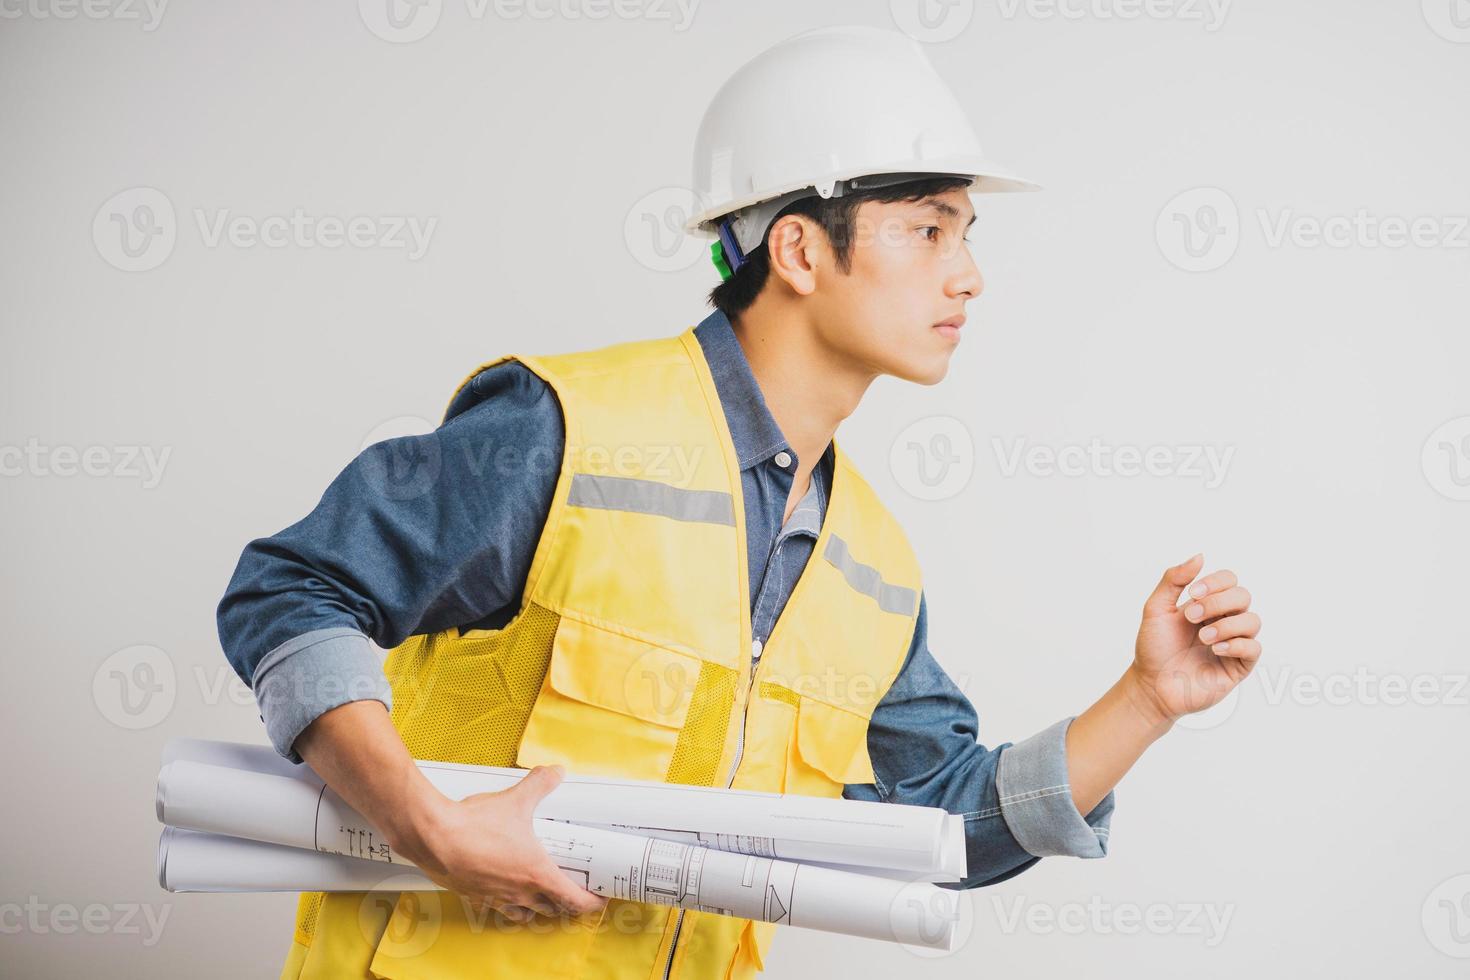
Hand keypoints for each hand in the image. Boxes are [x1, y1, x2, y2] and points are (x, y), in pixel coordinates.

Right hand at [392, 764, 607, 923]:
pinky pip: (495, 907)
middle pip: (551, 911)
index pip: (573, 900)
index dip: (589, 902)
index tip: (597, 898)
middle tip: (571, 892)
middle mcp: (518, 893)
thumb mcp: (516, 799)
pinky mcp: (473, 896)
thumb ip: (539, 784)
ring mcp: (494, 898)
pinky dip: (504, 903)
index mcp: (536, 875)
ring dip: (535, 909)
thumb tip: (556, 772)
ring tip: (539, 896)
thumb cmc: (475, 826)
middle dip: (564, 904)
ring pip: (523, 915)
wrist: (432, 837)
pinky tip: (501, 889)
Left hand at [1129, 553, 1262, 723]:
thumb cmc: (1153, 648)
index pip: (1229, 580)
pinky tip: (1215, 649)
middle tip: (1191, 617)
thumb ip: (1174, 580)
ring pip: (1253, 620)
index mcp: (1207, 604)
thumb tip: (1200, 556)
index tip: (1191, 595)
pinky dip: (1236, 643)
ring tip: (1203, 638)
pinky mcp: (1238, 666)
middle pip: (1243, 596)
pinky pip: (1254, 648)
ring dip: (1227, 624)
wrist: (1151, 685)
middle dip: (1218, 602)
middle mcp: (1224, 620)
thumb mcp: (1156, 608)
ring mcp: (1233, 643)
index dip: (1215, 582)